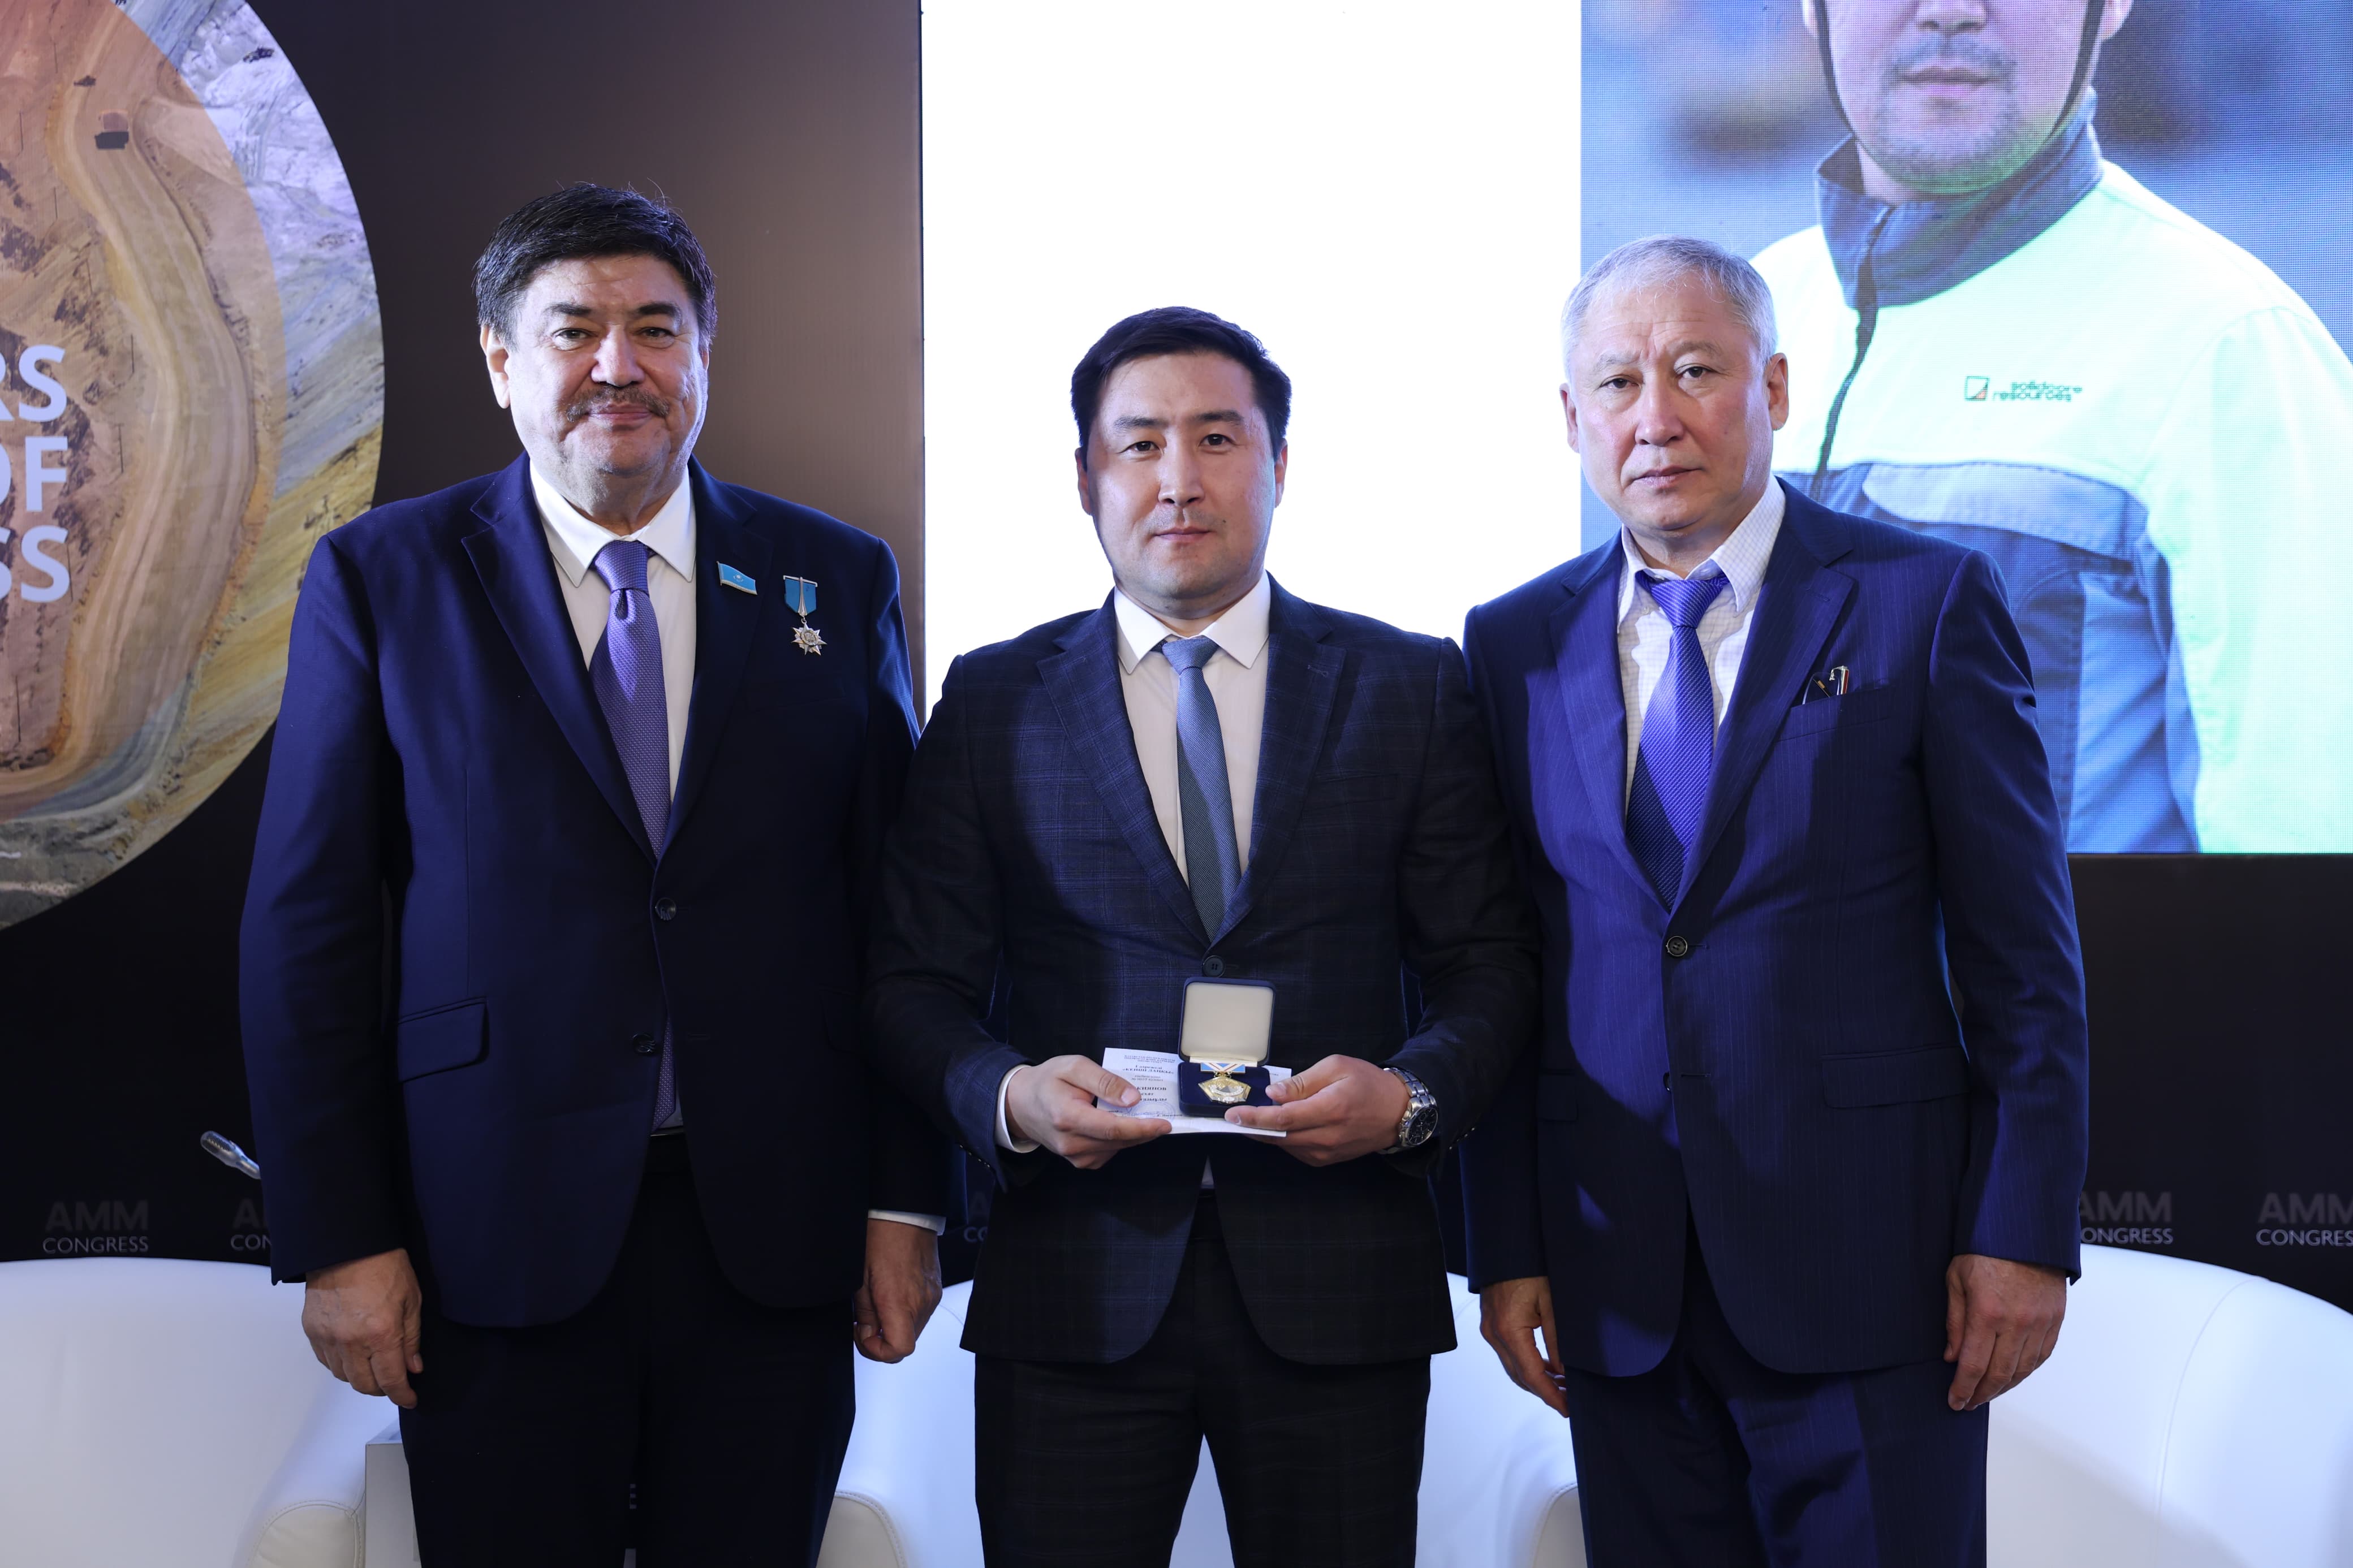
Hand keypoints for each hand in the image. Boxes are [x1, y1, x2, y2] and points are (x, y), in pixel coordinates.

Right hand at [303, 1247, 423, 1407]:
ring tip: (373, 1366)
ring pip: (343, 1376)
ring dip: (360, 1377)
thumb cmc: (384, 1266)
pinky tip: (352, 1354)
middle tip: (392, 1382)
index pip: (391, 1380)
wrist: (347, 1245)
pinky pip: (326, 1360)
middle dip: (381, 1389)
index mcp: (381, 1334)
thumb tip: (413, 1368)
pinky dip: (340, 1364)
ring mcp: (328, 1337)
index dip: (402, 1394)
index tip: (410, 1399)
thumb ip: (412, 1338)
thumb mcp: (411, 1300)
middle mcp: (351, 1341)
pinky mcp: (312, 1330)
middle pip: (364, 1384)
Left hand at [853, 1218, 942, 1363]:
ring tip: (878, 1303)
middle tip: (865, 1320)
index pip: (899, 1350)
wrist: (905, 1214)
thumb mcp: (860, 1279)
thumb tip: (867, 1332)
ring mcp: (932, 1297)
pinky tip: (892, 1294)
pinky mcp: (936, 1289)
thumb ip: (865, 1313)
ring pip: (913, 1330)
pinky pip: (921, 1313)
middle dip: (882, 1338)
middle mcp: (922, 1304)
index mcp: (900, 1302)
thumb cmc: (880, 1239)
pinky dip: (905, 1313)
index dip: (877, 1351)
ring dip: (894, 1326)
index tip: (864, 1335)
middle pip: (906, 1343)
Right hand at [1005, 1056, 1170, 1169]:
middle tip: (1161, 1114)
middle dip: (1144, 1129)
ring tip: (1137, 1114)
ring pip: (1117, 1148)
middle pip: (1119, 1141)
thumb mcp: (1074, 1067)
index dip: (1142, 1128)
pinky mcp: (1079, 1161)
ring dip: (1133, 1134)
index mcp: (1068, 1117)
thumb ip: (1104, 1081)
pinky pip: (1109, 1152)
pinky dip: (1119, 1139)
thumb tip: (1134, 1098)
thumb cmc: (1048, 1081)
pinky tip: (1115, 1123)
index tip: (1164, 1124)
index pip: (1113, 1129)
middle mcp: (1071, 1142)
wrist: (1020, 1104)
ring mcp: (1074, 1156)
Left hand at [1223, 1055, 1409, 1164]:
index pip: (1282, 1119)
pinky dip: (1284, 1139)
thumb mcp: (1337, 1067)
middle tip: (1233, 1118)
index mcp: (1329, 1109)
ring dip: (1267, 1134)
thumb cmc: (1368, 1083)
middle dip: (1252, 1127)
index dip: (1254, 1118)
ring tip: (1255, 1118)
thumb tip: (1273, 1094)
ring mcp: (1328, 1152)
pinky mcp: (1328, 1159)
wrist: (1399, 1112)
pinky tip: (1281, 1126)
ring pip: (1286, 1146)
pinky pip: (1297, 1151)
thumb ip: (1302, 1082)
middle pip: (1279, 1136)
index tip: (1232, 1115)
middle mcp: (1327, 1136)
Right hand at [1480, 1275, 1568, 1416]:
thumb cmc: (1530, 1268)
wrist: (1506, 1246)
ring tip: (1563, 1387)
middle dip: (1545, 1392)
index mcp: (1508, 1330)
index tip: (1567, 1409)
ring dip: (1537, 1380)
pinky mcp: (1492, 1325)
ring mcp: (1490, 1330)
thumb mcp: (1552, 1303)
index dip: (1550, 1395)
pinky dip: (1528, 1364)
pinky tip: (1548, 1367)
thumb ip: (1557, 1340)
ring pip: (1513, 1367)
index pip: (1531, 1374)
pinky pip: (1509, 1354)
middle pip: (1519, 1376)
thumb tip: (1566, 1371)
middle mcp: (1494, 1334)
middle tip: (1570, 1402)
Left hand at [1944, 1253, 2066, 1409]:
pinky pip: (2042, 1356)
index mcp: (1987, 1313)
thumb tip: (1952, 1357)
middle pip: (1999, 1374)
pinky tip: (2012, 1376)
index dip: (1963, 1389)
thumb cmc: (1985, 1249)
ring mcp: (2040, 1323)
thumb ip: (1955, 1322)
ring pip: (2023, 1370)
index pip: (1973, 1366)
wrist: (2025, 1229)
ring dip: (2004, 1387)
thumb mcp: (1956, 1279)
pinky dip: (2026, 1371)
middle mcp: (2017, 1323)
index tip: (1955, 1402)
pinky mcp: (2055, 1319)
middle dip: (1981, 1394)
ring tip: (1987, 1394)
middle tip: (1969, 1403)